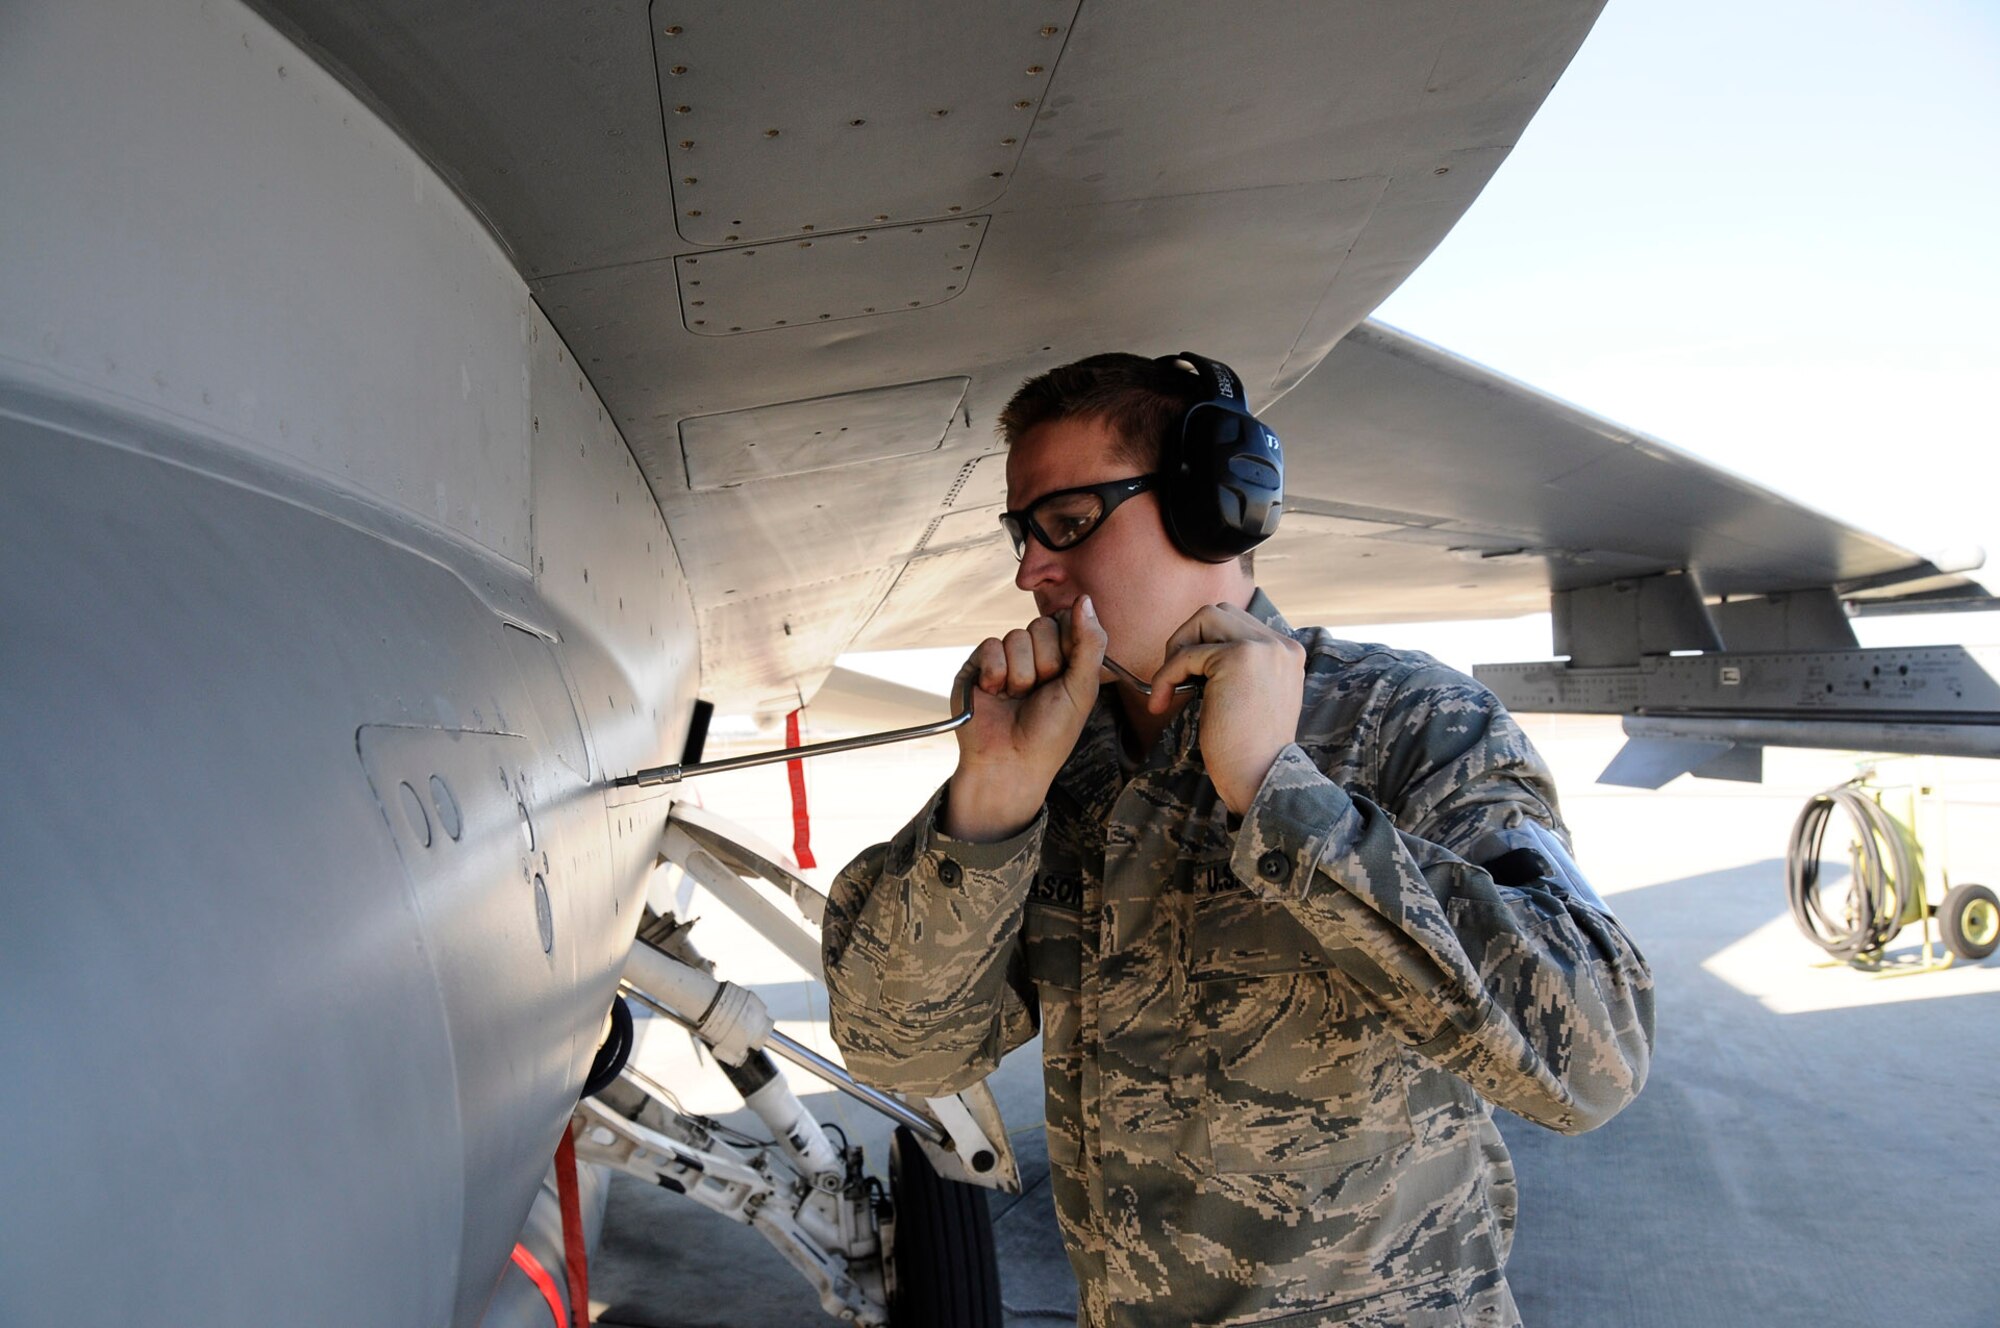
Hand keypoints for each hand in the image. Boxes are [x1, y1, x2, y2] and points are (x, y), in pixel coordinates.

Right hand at [942, 596, 1107, 840]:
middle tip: (1041, 691)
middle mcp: (1034, 655)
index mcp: (1063, 658)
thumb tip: (1084, 598)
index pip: (1067, 620)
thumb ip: (1089, 642)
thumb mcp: (1082, 688)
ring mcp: (1004, 659)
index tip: (1067, 672)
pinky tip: (995, 694)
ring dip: (1021, 674)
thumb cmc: (1051, 733)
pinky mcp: (977, 666)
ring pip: (1016, 636)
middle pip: (1042, 625)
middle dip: (1046, 662)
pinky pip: (990, 646)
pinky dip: (996, 673)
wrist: (1011, 763)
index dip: (1069, 643)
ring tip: (1018, 698)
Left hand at [1148, 602, 1305, 815]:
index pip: (1236, 623)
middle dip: (1188, 639)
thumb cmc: (1248, 748)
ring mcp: (1262, 648)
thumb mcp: (1251, 696)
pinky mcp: (1237, 658)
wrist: (1260, 777)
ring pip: (1203, 618)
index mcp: (1287, 652)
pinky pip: (1186, 654)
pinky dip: (1166, 676)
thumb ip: (1238, 667)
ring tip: (1170, 686)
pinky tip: (1161, 703)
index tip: (1190, 678)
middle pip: (1218, 612)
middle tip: (1176, 678)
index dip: (1204, 643)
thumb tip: (1194, 648)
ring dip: (1178, 649)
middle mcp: (1280, 644)